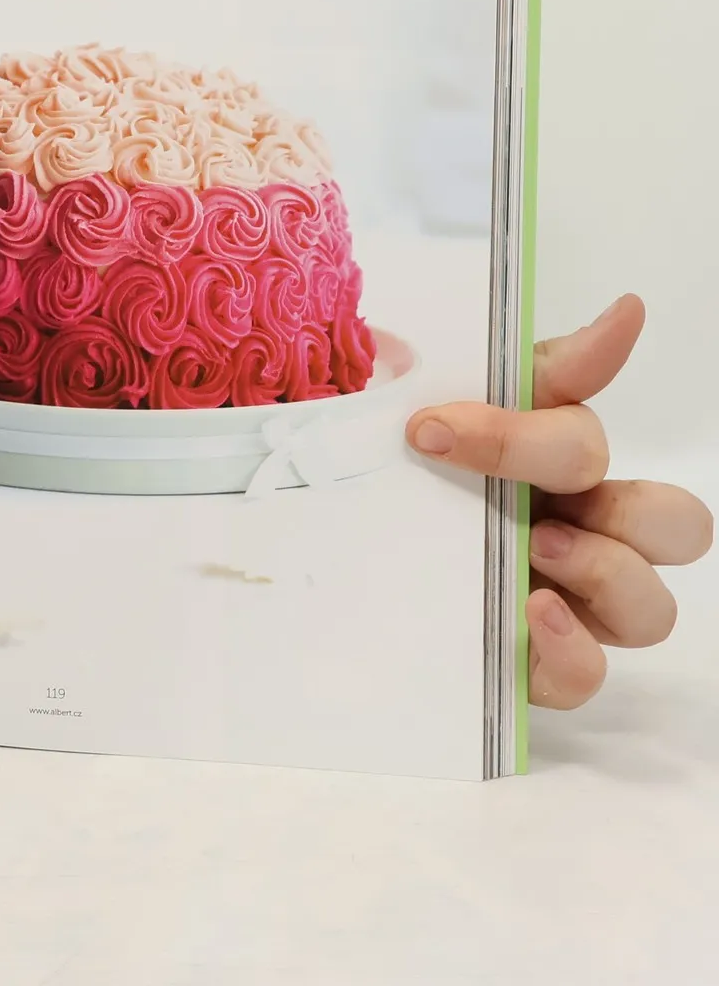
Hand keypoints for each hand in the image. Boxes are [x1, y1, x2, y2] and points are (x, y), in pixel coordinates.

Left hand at [404, 295, 712, 708]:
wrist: (312, 546)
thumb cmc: (377, 464)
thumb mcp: (408, 398)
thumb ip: (505, 364)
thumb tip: (623, 311)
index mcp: (549, 458)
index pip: (588, 426)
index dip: (550, 408)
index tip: (442, 419)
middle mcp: (578, 527)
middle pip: (674, 524)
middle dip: (624, 509)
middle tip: (533, 506)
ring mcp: (567, 601)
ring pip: (649, 607)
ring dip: (606, 575)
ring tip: (534, 551)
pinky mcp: (536, 664)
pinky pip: (588, 674)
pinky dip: (571, 649)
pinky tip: (528, 614)